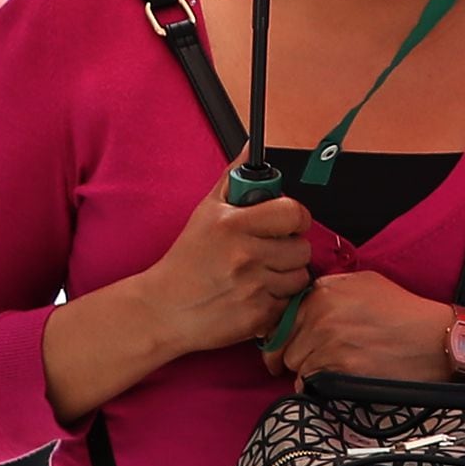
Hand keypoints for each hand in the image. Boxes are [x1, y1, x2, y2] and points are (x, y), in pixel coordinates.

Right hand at [129, 185, 310, 360]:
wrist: (162, 309)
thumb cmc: (185, 261)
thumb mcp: (206, 212)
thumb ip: (234, 178)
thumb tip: (251, 150)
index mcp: (233, 225)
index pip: (294, 213)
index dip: (295, 218)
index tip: (286, 223)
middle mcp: (246, 255)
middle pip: (302, 247)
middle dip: (289, 249)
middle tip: (269, 251)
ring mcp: (253, 287)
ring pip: (300, 276)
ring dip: (286, 276)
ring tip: (260, 274)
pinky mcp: (258, 316)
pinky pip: (289, 302)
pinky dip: (277, 300)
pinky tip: (255, 294)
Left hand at [276, 270, 460, 382]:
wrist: (434, 339)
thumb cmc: (405, 311)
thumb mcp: (367, 282)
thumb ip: (331, 286)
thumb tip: (307, 298)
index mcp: (324, 291)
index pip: (282, 317)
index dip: (284, 334)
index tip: (287, 344)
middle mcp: (321, 313)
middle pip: (283, 343)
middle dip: (292, 354)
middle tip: (307, 362)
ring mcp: (327, 341)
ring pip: (294, 364)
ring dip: (305, 370)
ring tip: (326, 370)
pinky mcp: (336, 367)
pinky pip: (306, 382)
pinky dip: (313, 386)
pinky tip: (330, 382)